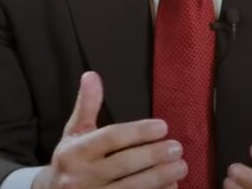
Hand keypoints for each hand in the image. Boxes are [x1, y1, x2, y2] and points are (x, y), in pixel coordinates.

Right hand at [33, 71, 186, 188]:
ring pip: (131, 188)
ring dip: (159, 178)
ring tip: (180, 167)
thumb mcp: (74, 132)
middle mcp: (81, 177)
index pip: (110, 138)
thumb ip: (87, 105)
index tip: (163, 126)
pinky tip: (171, 187)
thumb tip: (91, 75)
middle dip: (153, 155)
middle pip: (123, 164)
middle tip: (177, 147)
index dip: (138, 132)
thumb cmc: (70, 160)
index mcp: (76, 152)